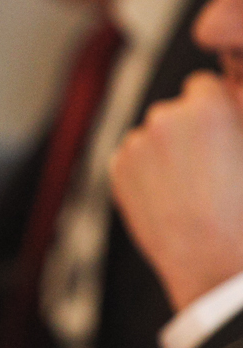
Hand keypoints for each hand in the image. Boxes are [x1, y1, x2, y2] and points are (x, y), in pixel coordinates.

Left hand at [110, 72, 242, 310]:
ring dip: (165, 150)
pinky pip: (132, 160)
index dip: (214, 107)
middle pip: (173, 111)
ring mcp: (134, 146)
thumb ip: (236, 114)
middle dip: (188, 129)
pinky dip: (146, 171)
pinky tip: (170, 196)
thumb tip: (230, 104)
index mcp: (205, 107)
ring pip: (151, 137)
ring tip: (192, 187)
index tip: (223, 128)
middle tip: (210, 164)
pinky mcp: (116, 172)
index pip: (202, 84)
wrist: (217, 263)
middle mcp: (162, 120)